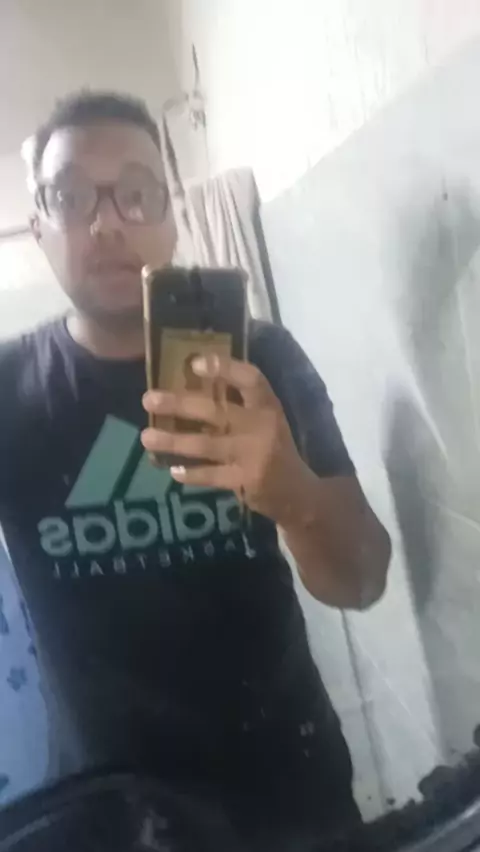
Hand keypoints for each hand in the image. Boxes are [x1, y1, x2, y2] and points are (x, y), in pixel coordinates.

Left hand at [141, 355, 308, 524]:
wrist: (298, 493)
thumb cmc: (274, 448)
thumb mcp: (266, 420)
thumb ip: (239, 404)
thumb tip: (191, 384)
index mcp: (268, 406)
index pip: (251, 379)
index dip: (225, 368)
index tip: (195, 363)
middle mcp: (262, 427)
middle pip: (217, 411)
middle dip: (180, 403)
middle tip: (148, 399)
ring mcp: (254, 455)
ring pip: (206, 444)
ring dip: (173, 441)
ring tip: (146, 438)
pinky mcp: (246, 481)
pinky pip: (212, 475)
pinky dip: (191, 473)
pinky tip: (173, 471)